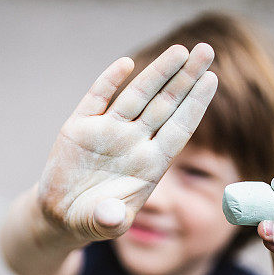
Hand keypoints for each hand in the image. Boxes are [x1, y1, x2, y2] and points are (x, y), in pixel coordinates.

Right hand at [37, 43, 217, 241]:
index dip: (195, 104)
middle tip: (206, 50)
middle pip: (165, 104)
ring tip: (180, 50)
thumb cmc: (94, 219)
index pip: (179, 128)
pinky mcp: (79, 127)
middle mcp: (133, 142)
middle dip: (185, 77)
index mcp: (150, 163)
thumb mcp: (106, 224)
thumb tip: (112, 215)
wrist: (61, 214)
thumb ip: (111, 220)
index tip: (212, 79)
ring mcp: (108, 131)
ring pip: (137, 95)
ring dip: (157, 72)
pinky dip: (109, 81)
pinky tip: (126, 64)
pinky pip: (97, 98)